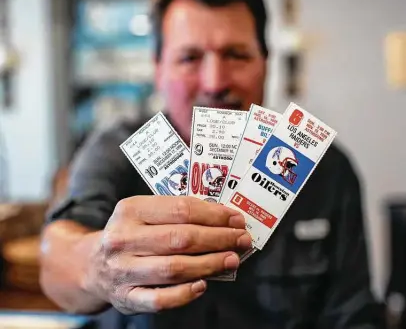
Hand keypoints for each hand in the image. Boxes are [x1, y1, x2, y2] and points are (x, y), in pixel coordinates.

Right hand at [83, 196, 250, 314]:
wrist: (92, 264)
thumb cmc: (130, 233)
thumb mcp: (144, 212)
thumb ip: (176, 212)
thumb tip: (221, 218)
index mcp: (131, 209)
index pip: (181, 209)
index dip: (214, 215)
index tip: (235, 219)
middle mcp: (123, 238)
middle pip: (180, 238)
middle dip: (218, 239)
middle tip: (241, 239)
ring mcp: (122, 270)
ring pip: (174, 268)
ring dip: (210, 264)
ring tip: (232, 259)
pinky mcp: (125, 297)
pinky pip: (159, 299)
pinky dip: (185, 294)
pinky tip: (203, 285)